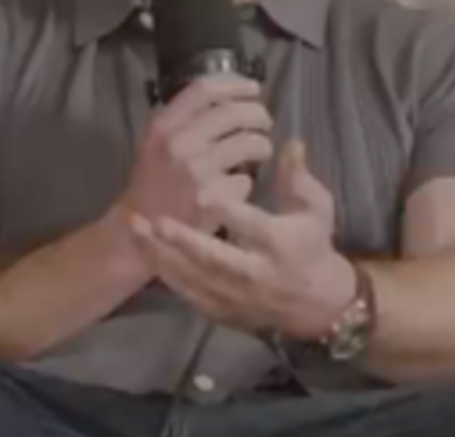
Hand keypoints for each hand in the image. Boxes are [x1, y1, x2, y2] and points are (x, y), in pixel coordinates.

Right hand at [113, 75, 274, 232]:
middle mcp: (180, 144)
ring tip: (259, 152)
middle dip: (258, 114)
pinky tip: (236, 188)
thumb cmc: (151, 185)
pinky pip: (246, 181)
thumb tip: (227, 98)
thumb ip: (183, 120)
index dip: (235, 84)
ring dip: (262, 146)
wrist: (136, 234)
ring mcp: (198, 173)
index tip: (252, 88)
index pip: (205, 90)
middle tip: (263, 122)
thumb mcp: (155, 144)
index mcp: (163, 127)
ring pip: (250, 145)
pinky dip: (246, 183)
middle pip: (235, 113)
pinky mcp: (214, 200)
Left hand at [130, 138, 357, 339]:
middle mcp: (256, 275)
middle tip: (156, 219)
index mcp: (281, 246)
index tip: (202, 191)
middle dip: (183, 240)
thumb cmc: (313, 245)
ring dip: (163, 255)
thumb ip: (299, 178)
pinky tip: (146, 253)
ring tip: (137, 229)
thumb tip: (292, 142)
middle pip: (215, 258)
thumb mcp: (317, 209)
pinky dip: (167, 275)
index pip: (252, 226)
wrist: (314, 303)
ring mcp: (236, 297)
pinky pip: (188, 294)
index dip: (227, 209)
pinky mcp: (222, 311)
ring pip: (194, 278)